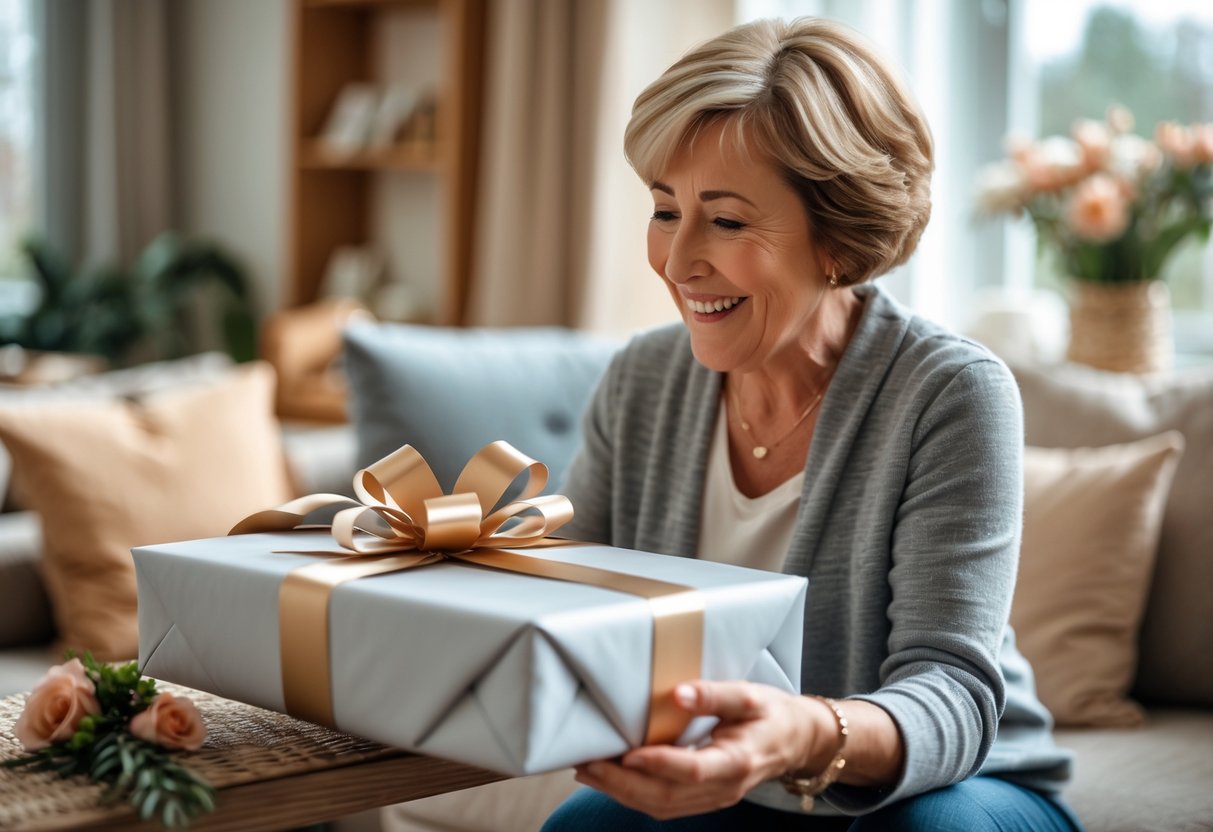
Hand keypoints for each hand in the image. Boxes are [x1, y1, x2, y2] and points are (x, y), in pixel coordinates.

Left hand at [573, 680, 832, 819]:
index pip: (693, 769)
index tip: (628, 752)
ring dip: (621, 792)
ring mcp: (714, 798)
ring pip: (662, 805)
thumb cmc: (772, 714)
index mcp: (738, 761)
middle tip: (588, 764)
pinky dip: (634, 795)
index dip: (660, 763)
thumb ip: (715, 694)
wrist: (795, 741)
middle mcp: (724, 787)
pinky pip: (665, 805)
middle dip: (623, 783)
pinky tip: (612, 779)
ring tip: (588, 771)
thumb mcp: (751, 695)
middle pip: (668, 795)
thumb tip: (678, 693)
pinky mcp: (704, 799)